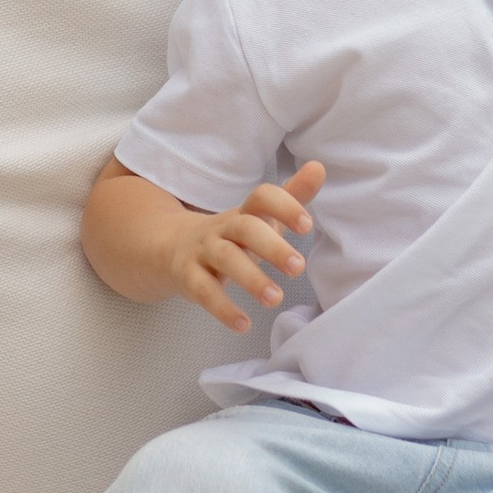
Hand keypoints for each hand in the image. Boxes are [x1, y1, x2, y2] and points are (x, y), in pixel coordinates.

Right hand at [176, 160, 324, 331]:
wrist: (173, 247)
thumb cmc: (233, 235)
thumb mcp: (261, 218)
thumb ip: (292, 197)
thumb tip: (319, 167)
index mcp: (245, 211)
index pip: (262, 197)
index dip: (284, 206)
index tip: (307, 226)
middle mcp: (223, 227)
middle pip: (245, 228)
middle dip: (272, 247)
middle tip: (298, 267)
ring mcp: (203, 251)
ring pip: (225, 260)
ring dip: (251, 279)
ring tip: (275, 299)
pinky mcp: (188, 277)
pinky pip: (203, 291)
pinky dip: (222, 309)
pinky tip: (243, 325)